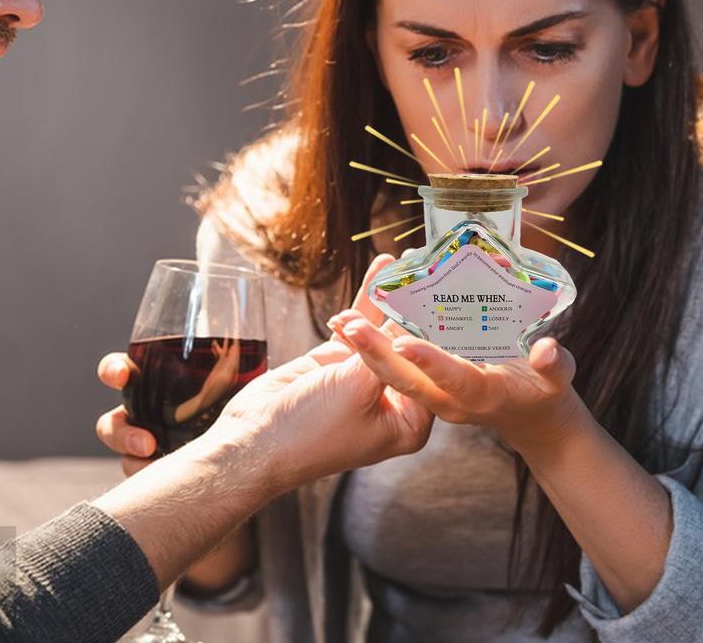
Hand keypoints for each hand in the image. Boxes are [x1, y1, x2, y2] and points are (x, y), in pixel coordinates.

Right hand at [95, 254, 419, 475]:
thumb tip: (411, 317)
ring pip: (380, 333)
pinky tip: (377, 273)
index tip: (450, 296)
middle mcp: (391, 402)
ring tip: (403, 262)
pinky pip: (356, 328)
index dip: (438, 333)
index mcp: (408, 423)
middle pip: (407, 348)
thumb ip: (385, 350)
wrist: (253, 439)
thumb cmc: (312, 429)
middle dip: (413, 310)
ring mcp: (363, 381)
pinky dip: (363, 303)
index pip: (431, 371)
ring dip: (387, 299)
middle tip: (429, 272)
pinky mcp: (338, 364)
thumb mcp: (359, 387)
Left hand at [327, 312, 581, 451]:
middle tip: (348, 325)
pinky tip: (353, 320)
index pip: (452, 381)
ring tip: (339, 320)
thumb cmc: (545, 392)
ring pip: (392, 375)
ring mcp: (433, 395)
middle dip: (376, 354)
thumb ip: (553, 366)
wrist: (530, 416)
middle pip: (407, 380)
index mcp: (480, 396)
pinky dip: (373, 347)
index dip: (430, 362)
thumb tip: (548, 351)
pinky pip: (393, 368)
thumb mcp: (558, 379)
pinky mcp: (424, 385)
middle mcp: (448, 399)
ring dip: (365, 350)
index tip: (405, 343)